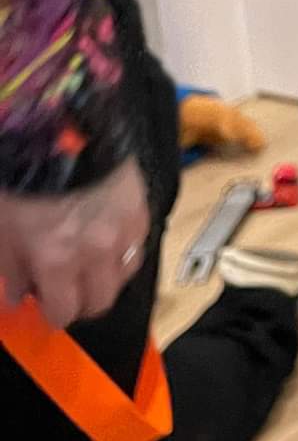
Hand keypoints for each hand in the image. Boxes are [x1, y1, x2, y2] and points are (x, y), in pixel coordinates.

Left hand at [0, 158, 150, 326]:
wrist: (62, 128)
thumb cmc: (24, 178)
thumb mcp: (3, 228)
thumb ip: (12, 268)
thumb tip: (21, 294)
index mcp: (56, 260)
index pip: (64, 312)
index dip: (54, 312)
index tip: (47, 303)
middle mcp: (95, 253)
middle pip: (100, 301)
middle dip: (82, 301)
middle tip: (69, 287)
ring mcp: (123, 230)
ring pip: (124, 276)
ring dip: (107, 276)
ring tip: (91, 261)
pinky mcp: (141, 208)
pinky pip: (138, 243)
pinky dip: (124, 248)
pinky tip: (109, 236)